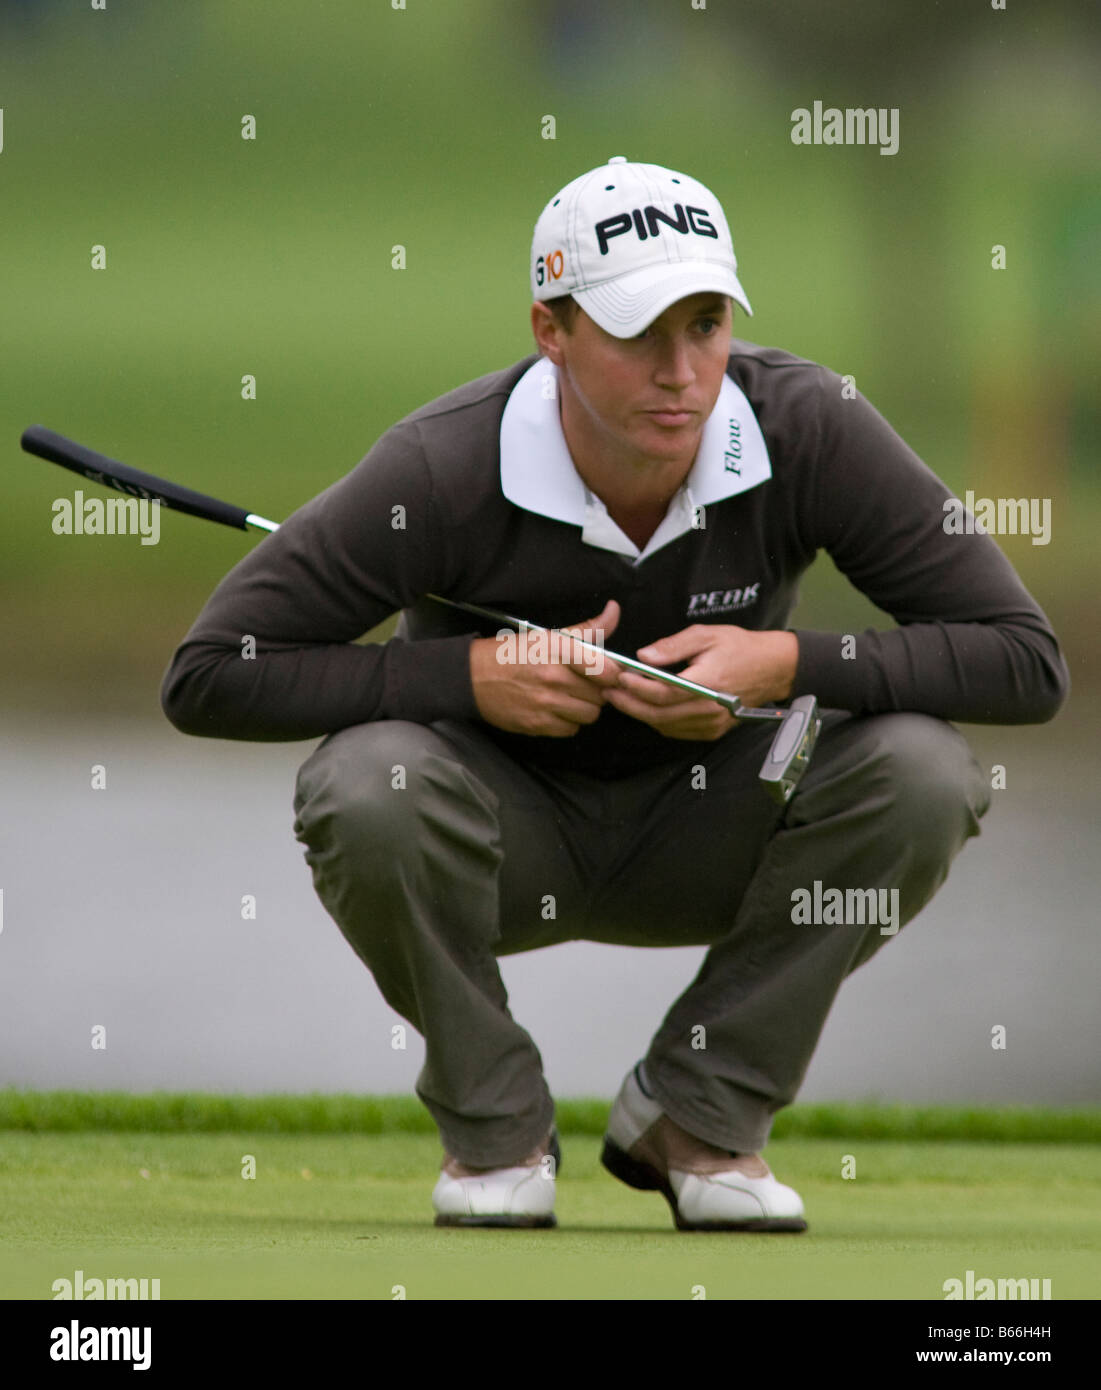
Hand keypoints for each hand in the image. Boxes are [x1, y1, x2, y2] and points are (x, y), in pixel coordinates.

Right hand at [470, 600, 622, 736]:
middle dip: (597, 690)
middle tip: (582, 683)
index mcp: (558, 650)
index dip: (613, 673)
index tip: (606, 673)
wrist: (471, 677)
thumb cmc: (512, 654)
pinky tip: (556, 709)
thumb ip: (587, 629)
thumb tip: (614, 610)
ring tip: (569, 696)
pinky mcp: (537, 725)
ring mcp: (545, 704)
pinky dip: (568, 722)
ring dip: (584, 707)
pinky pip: (571, 729)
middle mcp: (553, 677)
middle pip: (600, 695)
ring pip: (589, 715)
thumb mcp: (548, 635)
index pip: (607, 670)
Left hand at [603, 624, 798, 740]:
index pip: (665, 692)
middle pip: (660, 714)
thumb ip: (673, 647)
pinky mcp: (713, 731)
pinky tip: (645, 709)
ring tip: (621, 699)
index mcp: (709, 682)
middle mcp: (710, 707)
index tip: (619, 677)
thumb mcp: (706, 635)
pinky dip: (658, 722)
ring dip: (641, 714)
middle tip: (609, 692)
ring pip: (666, 725)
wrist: (772, 669)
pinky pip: (677, 731)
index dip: (638, 687)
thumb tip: (644, 656)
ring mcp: (712, 723)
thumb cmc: (740, 647)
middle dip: (630, 704)